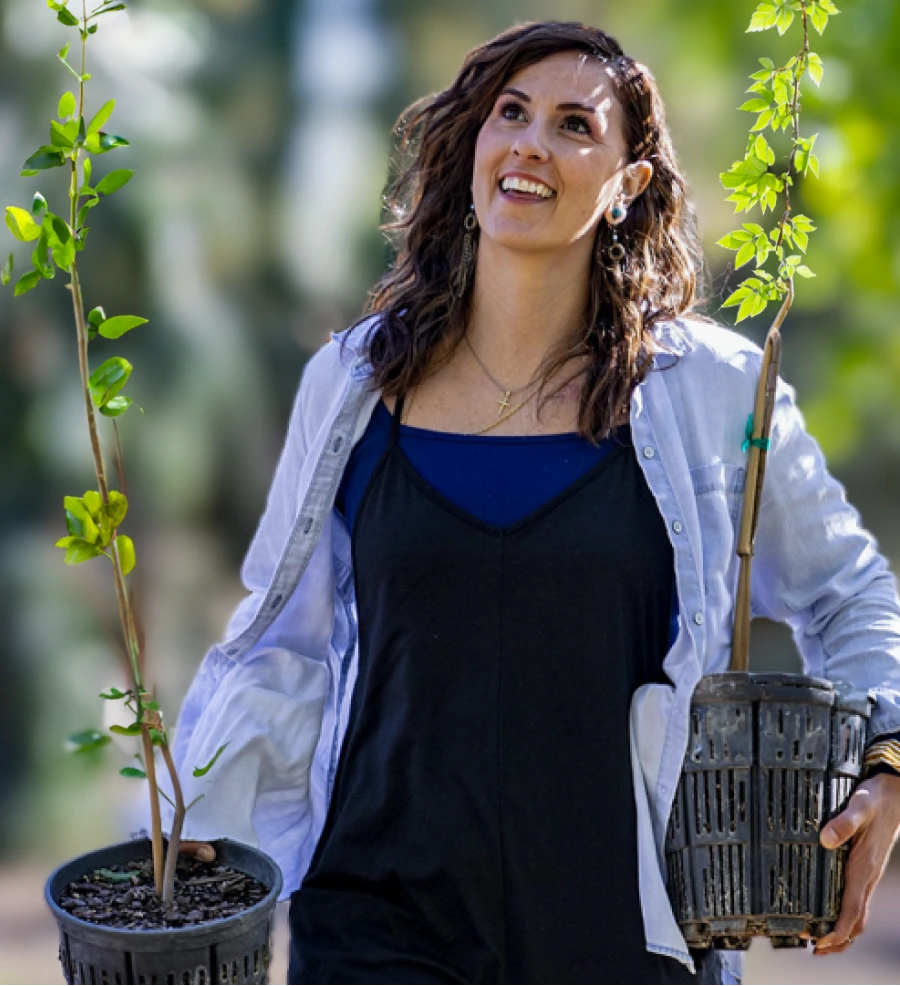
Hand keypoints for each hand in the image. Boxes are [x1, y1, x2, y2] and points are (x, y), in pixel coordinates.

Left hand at [812, 772, 899, 954]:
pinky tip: (831, 911)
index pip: (852, 910)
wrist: (895, 795)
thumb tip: (826, 840)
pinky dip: (846, 914)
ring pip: (858, 913)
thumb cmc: (875, 799)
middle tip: (815, 948)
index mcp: (864, 867)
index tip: (820, 941)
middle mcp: (867, 877)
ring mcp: (868, 875)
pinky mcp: (865, 868)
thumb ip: (844, 822)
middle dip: (838, 939)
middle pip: (856, 921)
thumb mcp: (859, 805)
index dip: (837, 930)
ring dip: (842, 930)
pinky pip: (857, 900)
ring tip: (820, 939)